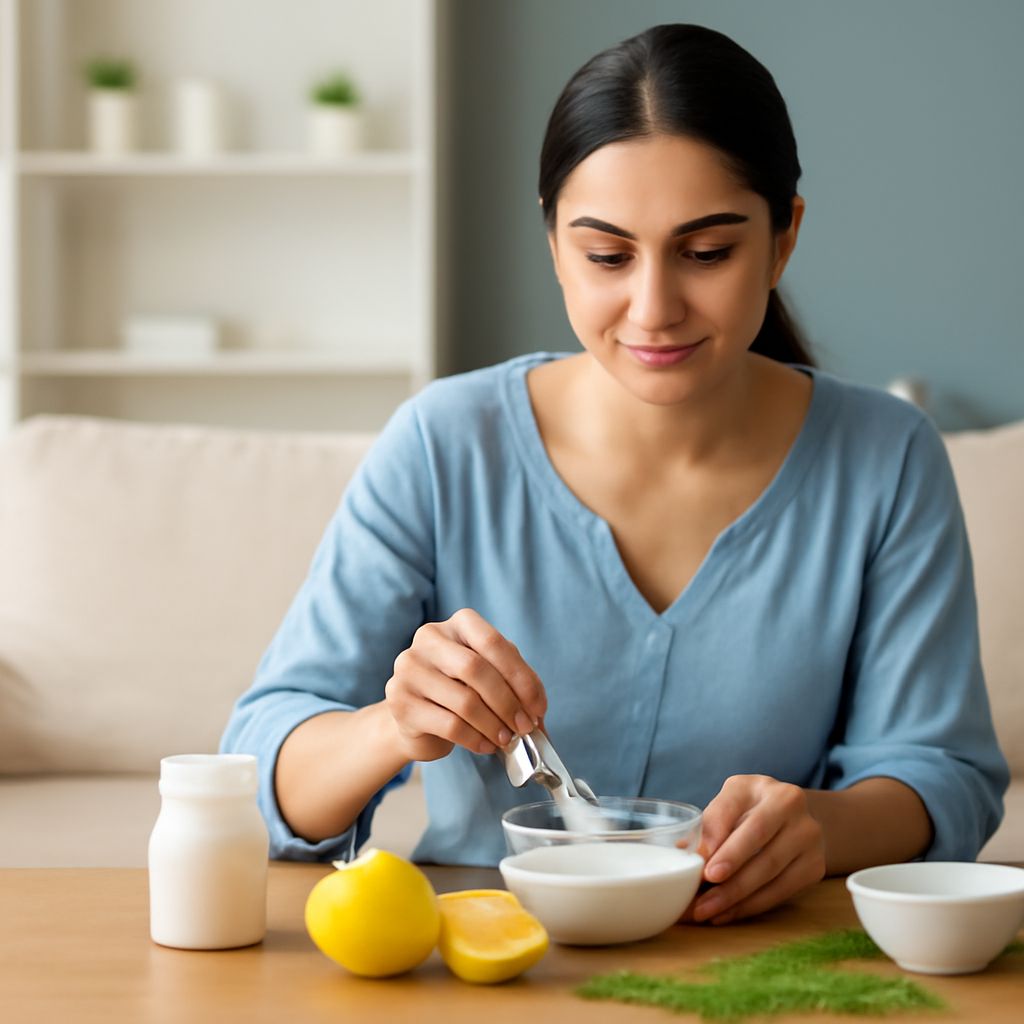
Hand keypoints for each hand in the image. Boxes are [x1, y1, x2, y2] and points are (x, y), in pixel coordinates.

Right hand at [384, 608, 546, 762]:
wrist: (416, 716)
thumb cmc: (461, 690)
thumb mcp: (490, 676)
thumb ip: (515, 684)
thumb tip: (537, 711)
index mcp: (458, 624)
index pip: (493, 643)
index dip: (521, 677)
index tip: (538, 707)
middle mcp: (428, 639)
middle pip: (477, 669)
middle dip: (508, 703)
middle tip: (524, 727)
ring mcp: (409, 669)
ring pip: (464, 701)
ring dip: (494, 725)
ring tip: (507, 740)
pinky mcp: (400, 703)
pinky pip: (449, 725)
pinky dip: (475, 739)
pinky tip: (486, 745)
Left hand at [688, 774, 825, 924]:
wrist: (794, 823)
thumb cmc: (749, 813)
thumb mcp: (728, 807)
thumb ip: (708, 826)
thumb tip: (681, 854)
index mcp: (759, 785)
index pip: (732, 807)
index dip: (716, 834)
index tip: (700, 862)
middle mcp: (790, 803)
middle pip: (756, 836)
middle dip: (728, 865)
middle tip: (703, 891)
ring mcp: (808, 835)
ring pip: (770, 869)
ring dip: (735, 895)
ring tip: (706, 911)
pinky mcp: (815, 866)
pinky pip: (781, 891)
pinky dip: (751, 906)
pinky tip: (727, 914)